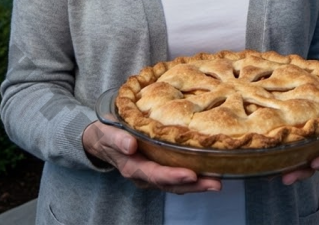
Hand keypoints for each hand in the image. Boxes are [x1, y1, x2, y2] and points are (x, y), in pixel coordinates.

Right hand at [82, 121, 221, 193]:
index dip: (173, 176)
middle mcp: (144, 175)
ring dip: (197, 185)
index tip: (191, 174)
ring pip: (176, 184)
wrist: (101, 140)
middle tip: (215, 183)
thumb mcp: (108, 133)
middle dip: (194, 186)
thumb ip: (117, 139)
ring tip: (217, 182)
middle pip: (170, 185)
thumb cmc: (107, 134)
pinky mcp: (159, 167)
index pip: (155, 174)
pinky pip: (176, 177)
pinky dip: (193, 178)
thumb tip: (130, 145)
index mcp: (132, 167)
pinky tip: (209, 172)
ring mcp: (152, 174)